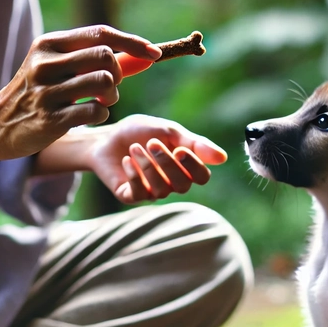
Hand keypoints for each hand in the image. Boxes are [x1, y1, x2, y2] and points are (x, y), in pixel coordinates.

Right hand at [0, 26, 160, 160]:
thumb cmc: (38, 93)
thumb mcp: (60, 68)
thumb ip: (99, 61)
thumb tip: (143, 56)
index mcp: (49, 44)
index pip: (101, 34)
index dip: (133, 43)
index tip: (155, 54)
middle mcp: (45, 63)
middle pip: (105, 57)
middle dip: (118, 74)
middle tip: (110, 86)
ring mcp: (46, 92)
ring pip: (103, 83)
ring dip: (112, 96)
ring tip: (101, 102)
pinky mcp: (49, 119)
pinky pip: (95, 112)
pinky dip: (100, 114)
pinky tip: (88, 115)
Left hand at [82, 114, 226, 203]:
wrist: (105, 137)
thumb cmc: (139, 132)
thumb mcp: (167, 130)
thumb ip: (193, 143)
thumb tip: (223, 158)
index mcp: (184, 166)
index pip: (201, 177)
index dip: (194, 166)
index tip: (180, 149)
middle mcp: (171, 182)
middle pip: (183, 185)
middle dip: (168, 164)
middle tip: (152, 143)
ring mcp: (152, 191)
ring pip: (162, 189)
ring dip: (148, 167)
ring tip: (135, 148)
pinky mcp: (131, 196)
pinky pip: (140, 193)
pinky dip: (134, 175)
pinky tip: (127, 160)